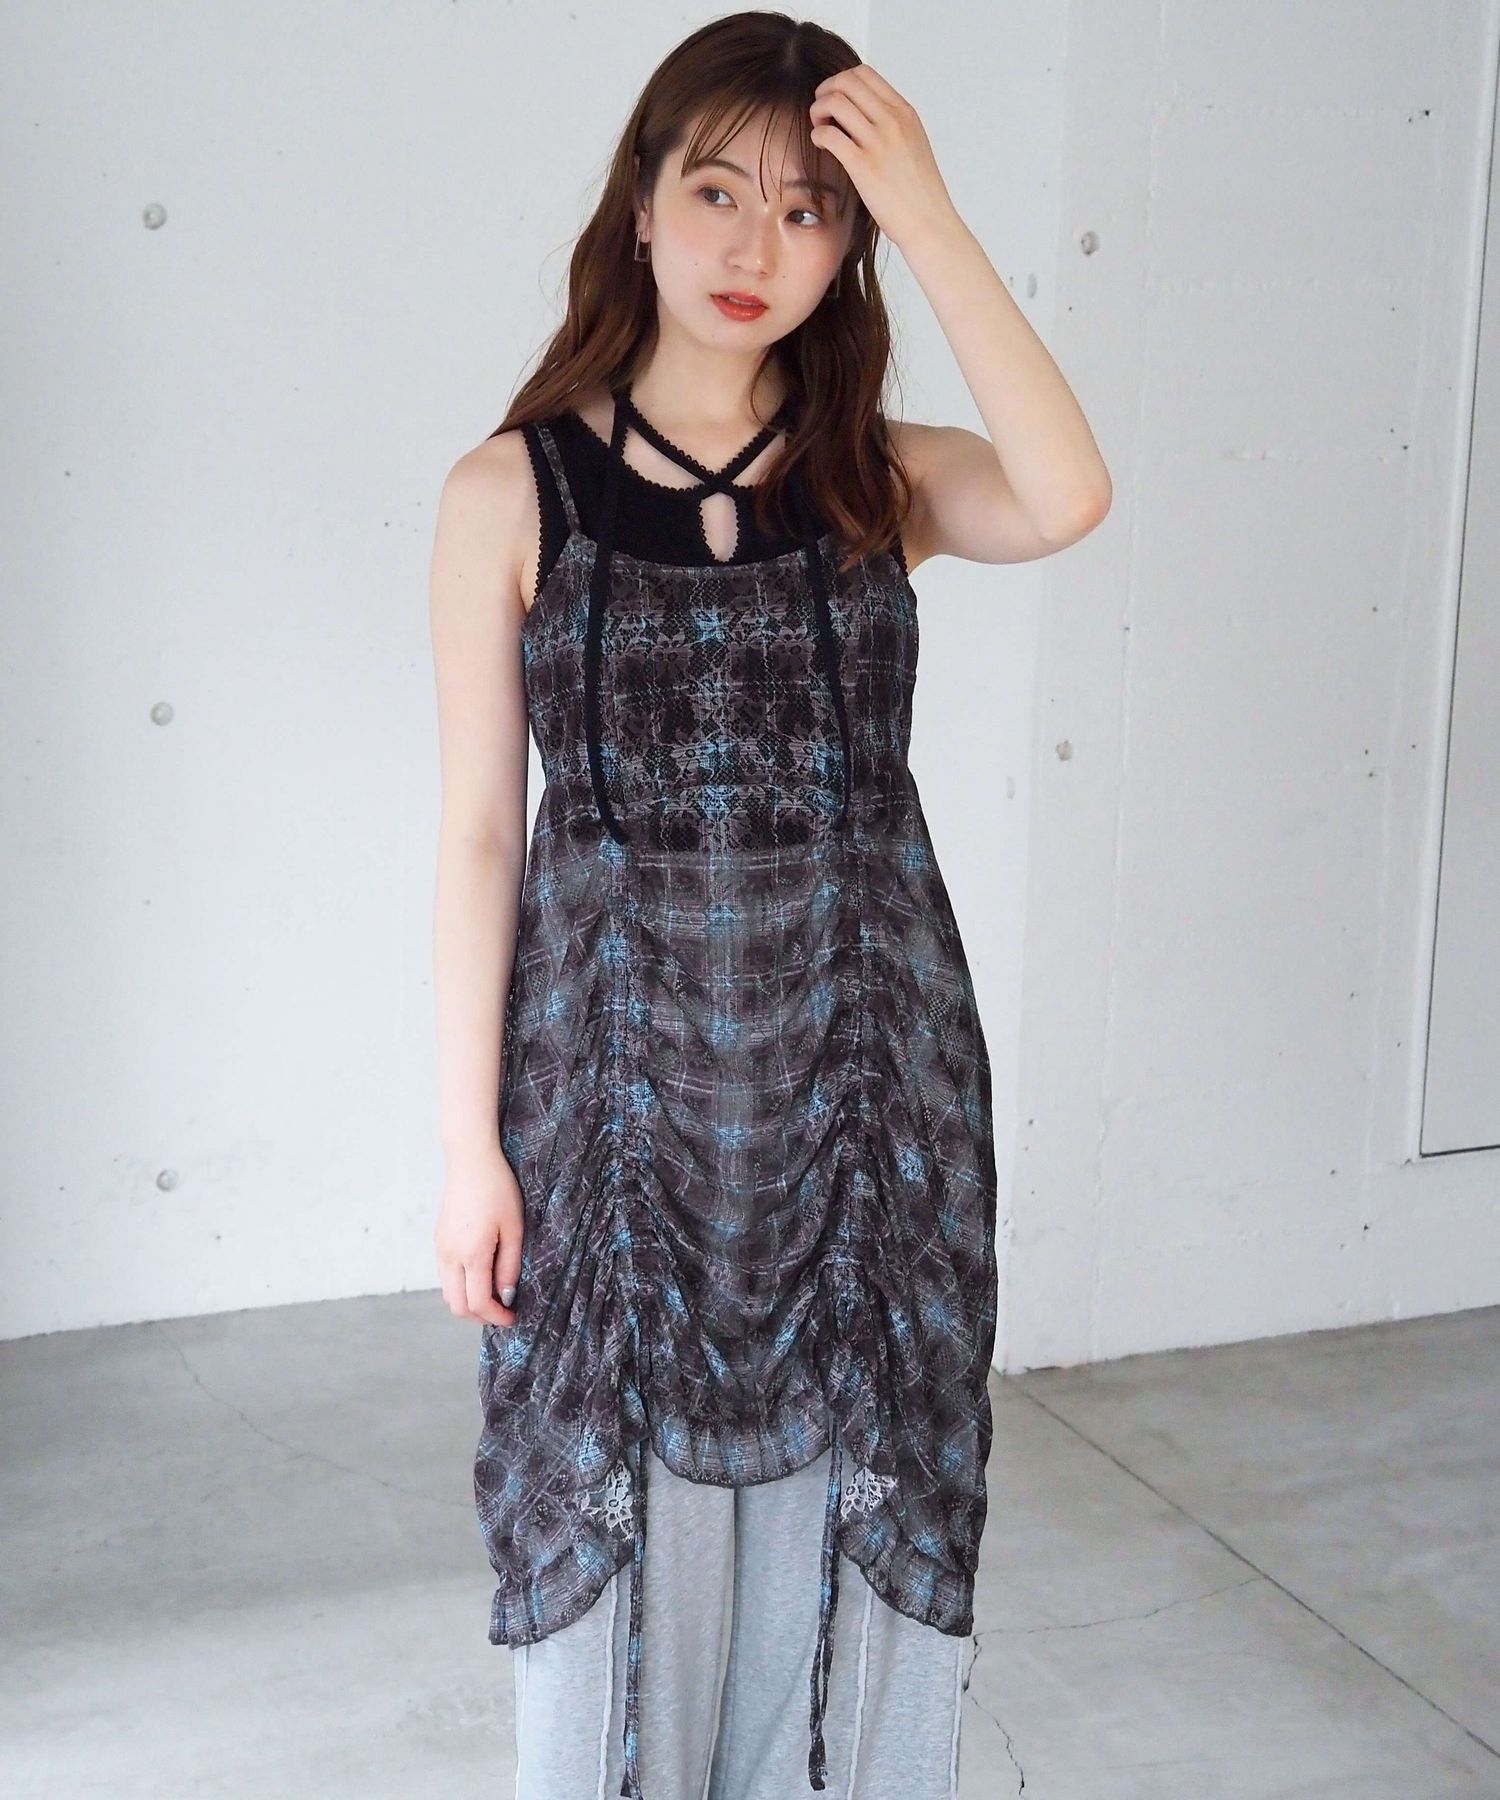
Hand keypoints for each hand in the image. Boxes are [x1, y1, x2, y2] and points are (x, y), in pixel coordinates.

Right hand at [434, 1139, 523, 1326]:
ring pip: (448, 1292)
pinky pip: (445, 1276)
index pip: (478, 1303)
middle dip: (480, 1316)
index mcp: (471, 1254)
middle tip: (502, 1311)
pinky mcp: (438, 1240)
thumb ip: (509, 1266)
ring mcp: (440, 1248)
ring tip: (493, 1294)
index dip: (496, 1317)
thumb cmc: (498, 1189)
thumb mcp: (514, 1228)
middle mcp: (449, 1255)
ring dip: (468, 1301)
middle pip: (457, 1306)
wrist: (470, 1160)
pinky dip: (460, 1286)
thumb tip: (506, 1295)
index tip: (513, 1317)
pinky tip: (480, 1275)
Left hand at [809, 64, 960, 252]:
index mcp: (905, 113)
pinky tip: (820, 144)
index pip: (865, 73)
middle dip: (825, 91)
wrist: (929, 222)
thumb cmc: (921, 193)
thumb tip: (866, 116)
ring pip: (834, 103)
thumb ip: (893, 125)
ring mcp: (878, 142)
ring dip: (818, 110)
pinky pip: (829, 135)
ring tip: (818, 127)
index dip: (841, 80)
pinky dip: (818, 134)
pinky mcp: (863, 166)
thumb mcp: (914, 144)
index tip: (835, 97)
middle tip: (820, 110)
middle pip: (846, 82)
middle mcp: (892, 121)